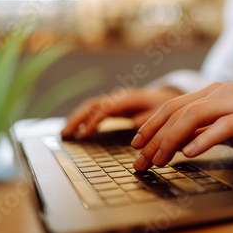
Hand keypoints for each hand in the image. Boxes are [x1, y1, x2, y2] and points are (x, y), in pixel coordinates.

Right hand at [62, 86, 181, 138]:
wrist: (166, 97)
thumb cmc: (165, 107)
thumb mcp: (163, 113)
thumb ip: (151, 119)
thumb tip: (135, 124)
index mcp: (130, 98)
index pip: (106, 108)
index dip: (94, 121)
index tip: (84, 135)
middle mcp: (119, 97)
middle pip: (93, 104)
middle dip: (78, 118)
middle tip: (66, 133)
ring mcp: (115, 100)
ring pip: (90, 106)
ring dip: (77, 118)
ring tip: (65, 133)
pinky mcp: (113, 106)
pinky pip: (94, 110)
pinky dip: (83, 118)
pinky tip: (77, 130)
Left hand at [131, 82, 232, 170]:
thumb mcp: (230, 127)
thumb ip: (205, 131)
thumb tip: (178, 144)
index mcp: (213, 92)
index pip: (173, 106)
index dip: (150, 125)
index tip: (136, 145)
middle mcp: (222, 92)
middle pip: (177, 110)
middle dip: (154, 136)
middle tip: (140, 159)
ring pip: (195, 115)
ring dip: (172, 139)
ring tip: (160, 159)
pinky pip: (223, 125)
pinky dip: (204, 138)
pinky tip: (190, 152)